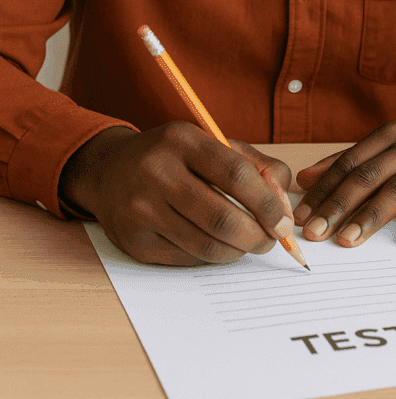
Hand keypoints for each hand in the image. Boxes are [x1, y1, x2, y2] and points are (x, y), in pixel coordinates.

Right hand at [58, 121, 293, 265]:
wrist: (108, 171)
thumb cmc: (175, 157)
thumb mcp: (215, 145)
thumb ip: (259, 167)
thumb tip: (283, 208)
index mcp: (182, 140)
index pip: (236, 174)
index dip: (267, 204)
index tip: (284, 222)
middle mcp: (157, 172)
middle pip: (223, 217)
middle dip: (257, 236)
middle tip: (270, 241)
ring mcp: (141, 209)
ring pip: (207, 245)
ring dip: (238, 251)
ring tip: (247, 243)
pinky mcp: (134, 241)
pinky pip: (187, 258)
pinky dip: (212, 257)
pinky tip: (216, 244)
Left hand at [294, 102, 395, 247]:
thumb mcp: (392, 141)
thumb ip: (350, 159)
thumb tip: (306, 177)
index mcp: (389, 135)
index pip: (349, 162)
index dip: (324, 189)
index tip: (301, 215)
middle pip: (369, 176)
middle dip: (339, 205)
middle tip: (316, 232)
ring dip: (372, 215)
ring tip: (349, 240)